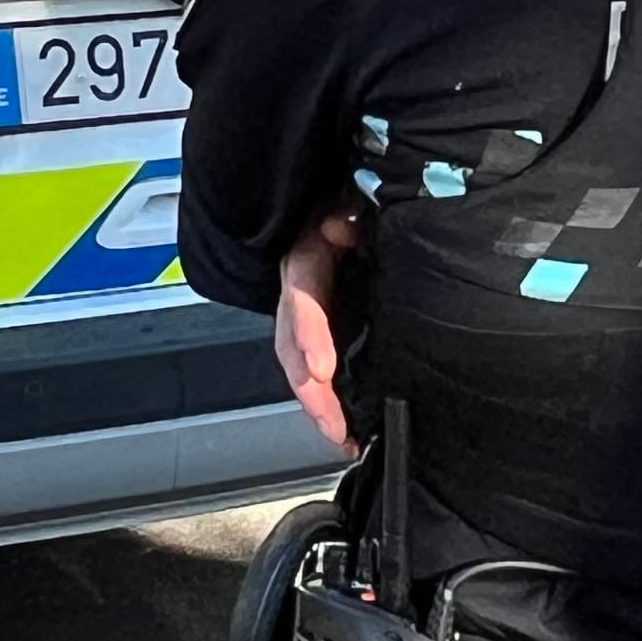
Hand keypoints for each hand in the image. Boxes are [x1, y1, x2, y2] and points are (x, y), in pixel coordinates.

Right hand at [272, 203, 366, 449]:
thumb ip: (342, 215)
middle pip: (293, 349)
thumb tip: (338, 226)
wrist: (345, 213)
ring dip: (319, 406)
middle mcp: (298, 296)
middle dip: (312, 392)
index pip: (301, 299)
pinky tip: (348, 430)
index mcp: (304, 262)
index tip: (321, 369)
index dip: (308, 335)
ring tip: (343, 437)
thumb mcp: (346, 203)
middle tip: (335, 425)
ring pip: (301, 368)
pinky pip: (318, 373)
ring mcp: (307, 320)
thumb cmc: (347, 209)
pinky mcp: (323, 336)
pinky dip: (330, 403)